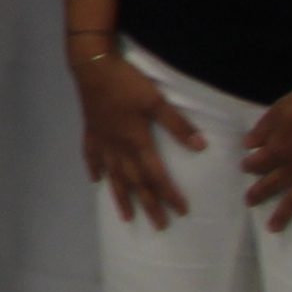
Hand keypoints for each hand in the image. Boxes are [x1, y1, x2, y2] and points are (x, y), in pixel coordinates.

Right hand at [75, 46, 207, 230]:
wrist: (92, 66)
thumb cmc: (126, 82)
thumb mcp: (156, 100)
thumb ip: (177, 124)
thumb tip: (201, 147)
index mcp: (137, 141)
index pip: (156, 175)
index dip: (169, 194)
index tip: (181, 211)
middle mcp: (119, 148)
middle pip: (136, 182)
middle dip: (149, 204)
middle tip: (160, 225)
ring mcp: (102, 141)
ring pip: (114, 176)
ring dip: (121, 197)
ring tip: (127, 216)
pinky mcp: (91, 132)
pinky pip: (91, 157)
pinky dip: (95, 170)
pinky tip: (96, 181)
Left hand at [244, 88, 291, 239]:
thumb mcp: (277, 110)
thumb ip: (262, 128)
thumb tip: (247, 144)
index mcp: (276, 149)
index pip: (257, 162)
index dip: (250, 165)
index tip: (245, 168)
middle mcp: (291, 167)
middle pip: (270, 183)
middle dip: (258, 193)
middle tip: (248, 202)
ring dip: (282, 215)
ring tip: (272, 228)